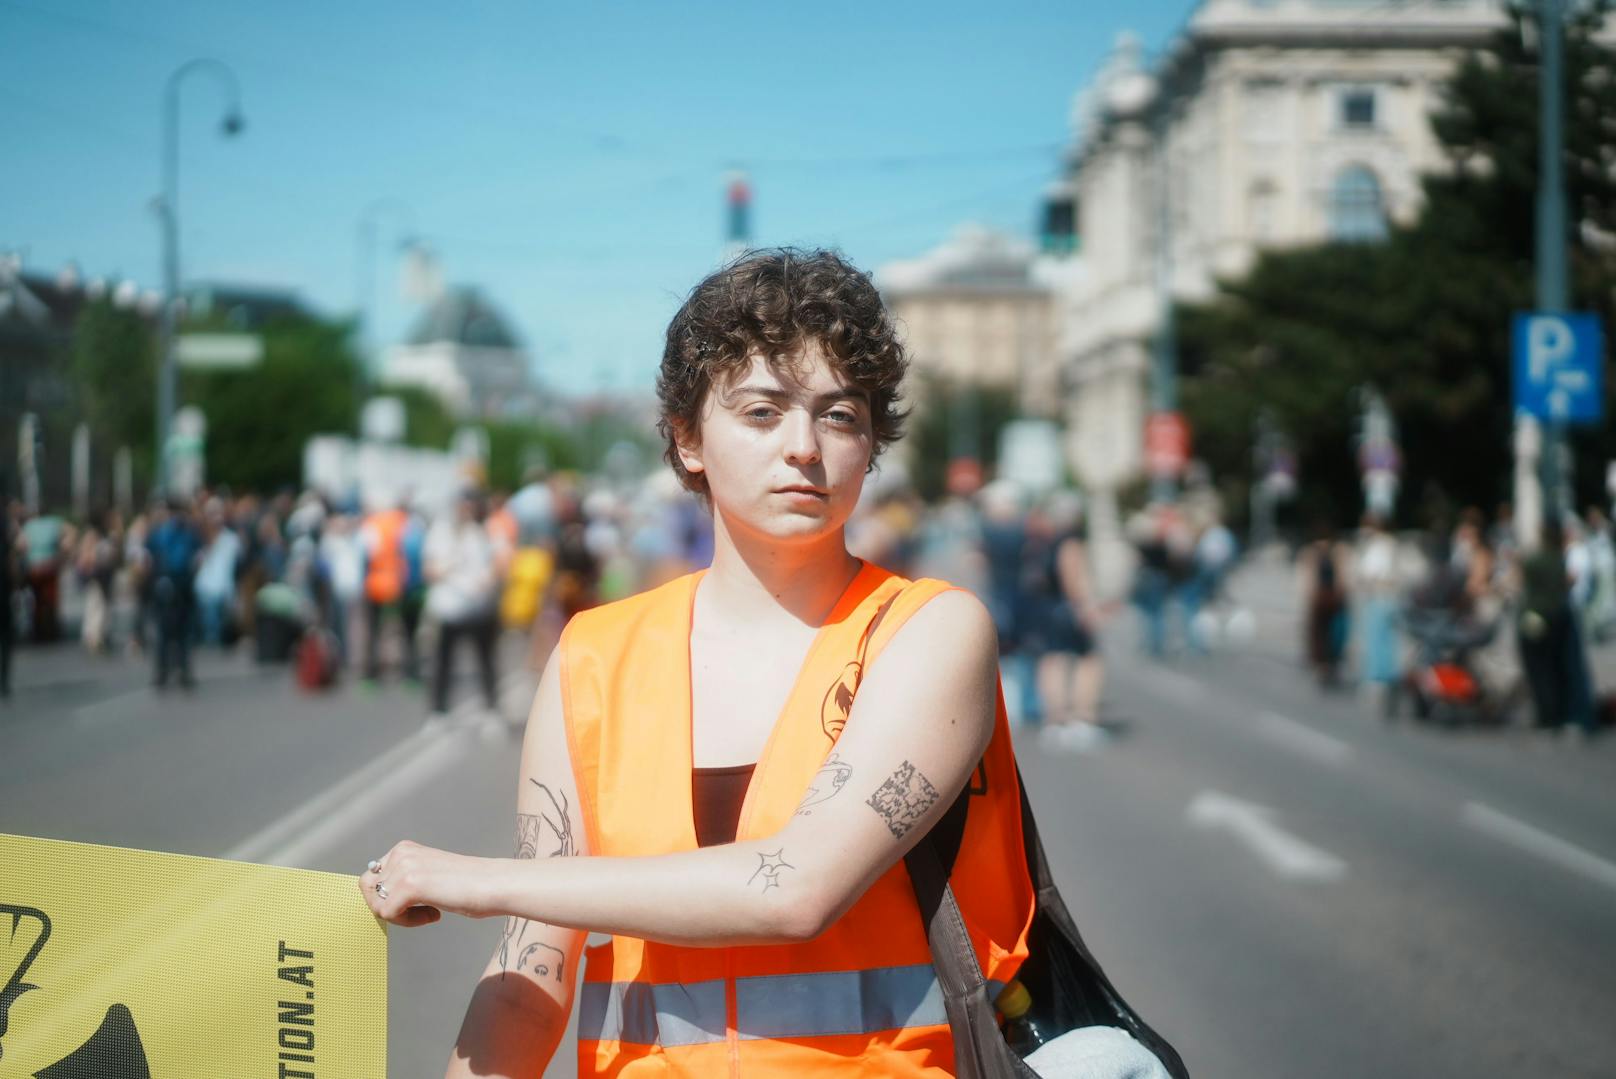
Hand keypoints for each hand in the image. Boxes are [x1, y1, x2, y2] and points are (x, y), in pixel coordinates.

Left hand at [358, 840, 489, 927]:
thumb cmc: (469, 885)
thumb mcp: (428, 874)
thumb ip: (404, 880)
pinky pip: (388, 915)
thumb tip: (377, 901)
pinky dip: (409, 922)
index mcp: (404, 848)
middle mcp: (400, 853)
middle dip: (389, 906)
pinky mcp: (409, 886)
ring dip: (402, 915)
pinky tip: (434, 914)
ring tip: (431, 911)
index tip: (416, 902)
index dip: (388, 897)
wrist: (494, 884)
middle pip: (368, 891)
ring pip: (377, 905)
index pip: (372, 878)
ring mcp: (404, 868)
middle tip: (418, 910)